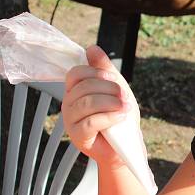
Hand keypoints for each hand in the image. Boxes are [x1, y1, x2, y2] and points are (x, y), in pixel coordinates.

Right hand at [62, 46, 138, 166]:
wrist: (125, 147)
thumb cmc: (119, 117)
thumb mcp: (116, 88)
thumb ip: (104, 68)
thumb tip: (92, 48)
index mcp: (75, 91)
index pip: (76, 73)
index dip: (96, 73)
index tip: (115, 80)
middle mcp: (68, 104)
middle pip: (84, 87)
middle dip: (109, 88)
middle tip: (125, 96)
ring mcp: (70, 121)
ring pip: (87, 103)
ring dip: (111, 102)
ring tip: (126, 107)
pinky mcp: (78, 136)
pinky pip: (91, 121)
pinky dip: (110, 116)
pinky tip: (122, 116)